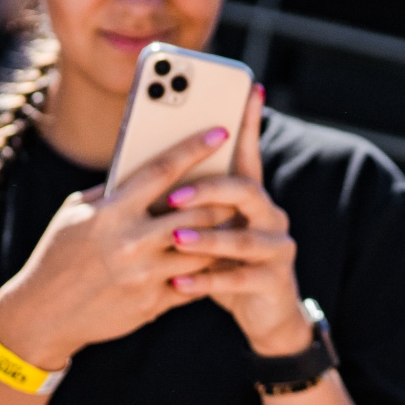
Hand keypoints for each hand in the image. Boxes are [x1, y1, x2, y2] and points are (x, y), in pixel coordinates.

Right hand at [0, 124, 239, 368]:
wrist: (43, 314)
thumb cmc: (59, 255)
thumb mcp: (75, 214)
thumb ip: (111, 192)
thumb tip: (144, 166)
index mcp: (112, 212)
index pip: (162, 170)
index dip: (194, 148)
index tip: (221, 132)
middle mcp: (132, 241)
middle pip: (197, 210)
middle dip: (222, 197)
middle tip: (238, 187)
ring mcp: (145, 274)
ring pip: (204, 247)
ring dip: (220, 235)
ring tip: (232, 224)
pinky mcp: (153, 303)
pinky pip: (194, 282)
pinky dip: (206, 270)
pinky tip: (215, 260)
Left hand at [159, 86, 312, 356]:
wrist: (264, 313)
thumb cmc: (222, 264)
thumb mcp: (204, 230)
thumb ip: (181, 205)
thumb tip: (128, 178)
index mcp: (249, 197)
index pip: (247, 152)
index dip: (248, 121)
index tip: (247, 91)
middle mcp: (269, 215)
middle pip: (246, 190)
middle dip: (210, 189)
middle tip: (174, 196)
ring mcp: (276, 247)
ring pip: (245, 238)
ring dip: (208, 239)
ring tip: (175, 240)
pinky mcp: (275, 281)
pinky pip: (241, 278)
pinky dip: (207, 281)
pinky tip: (178, 283)